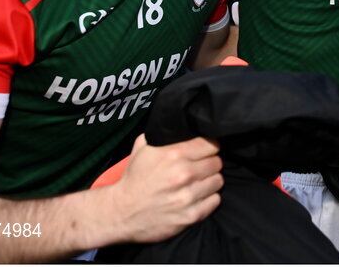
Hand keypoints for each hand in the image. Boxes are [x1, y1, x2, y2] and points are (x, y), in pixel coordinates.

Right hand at [102, 135, 222, 243]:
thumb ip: (165, 133)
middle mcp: (183, 174)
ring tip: (198, 183)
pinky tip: (197, 197)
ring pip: (218, 181)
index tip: (203, 152)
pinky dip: (209, 199)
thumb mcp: (143, 147)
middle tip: (199, 168)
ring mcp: (188, 196)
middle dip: (209, 164)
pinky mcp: (190, 216)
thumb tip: (182, 124)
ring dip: (210, 182)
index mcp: (174, 154)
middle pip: (217, 163)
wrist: (120, 212)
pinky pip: (215, 201)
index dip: (208, 147)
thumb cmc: (134, 178)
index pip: (211, 144)